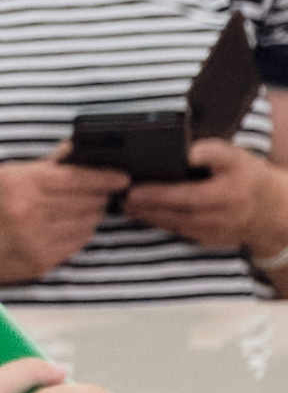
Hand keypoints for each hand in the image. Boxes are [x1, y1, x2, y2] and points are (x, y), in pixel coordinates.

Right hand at [0, 157, 124, 289]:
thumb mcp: (6, 174)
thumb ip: (45, 164)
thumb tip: (76, 149)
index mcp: (22, 185)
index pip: (77, 178)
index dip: (105, 177)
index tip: (122, 177)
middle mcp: (30, 213)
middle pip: (88, 201)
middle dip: (99, 195)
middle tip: (101, 191)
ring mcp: (37, 240)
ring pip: (87, 222)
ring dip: (90, 214)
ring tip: (80, 208)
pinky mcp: (41, 261)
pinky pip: (77, 243)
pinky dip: (80, 232)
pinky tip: (68, 226)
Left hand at [119, 133, 287, 258]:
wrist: (270, 210)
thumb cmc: (249, 178)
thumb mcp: (236, 157)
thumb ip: (211, 151)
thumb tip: (187, 152)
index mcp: (225, 195)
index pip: (185, 196)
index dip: (157, 194)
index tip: (133, 190)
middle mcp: (218, 218)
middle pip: (173, 214)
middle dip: (144, 208)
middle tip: (121, 198)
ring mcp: (212, 233)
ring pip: (173, 226)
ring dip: (147, 217)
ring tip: (126, 206)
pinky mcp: (207, 240)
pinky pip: (178, 231)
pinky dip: (160, 223)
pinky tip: (144, 214)